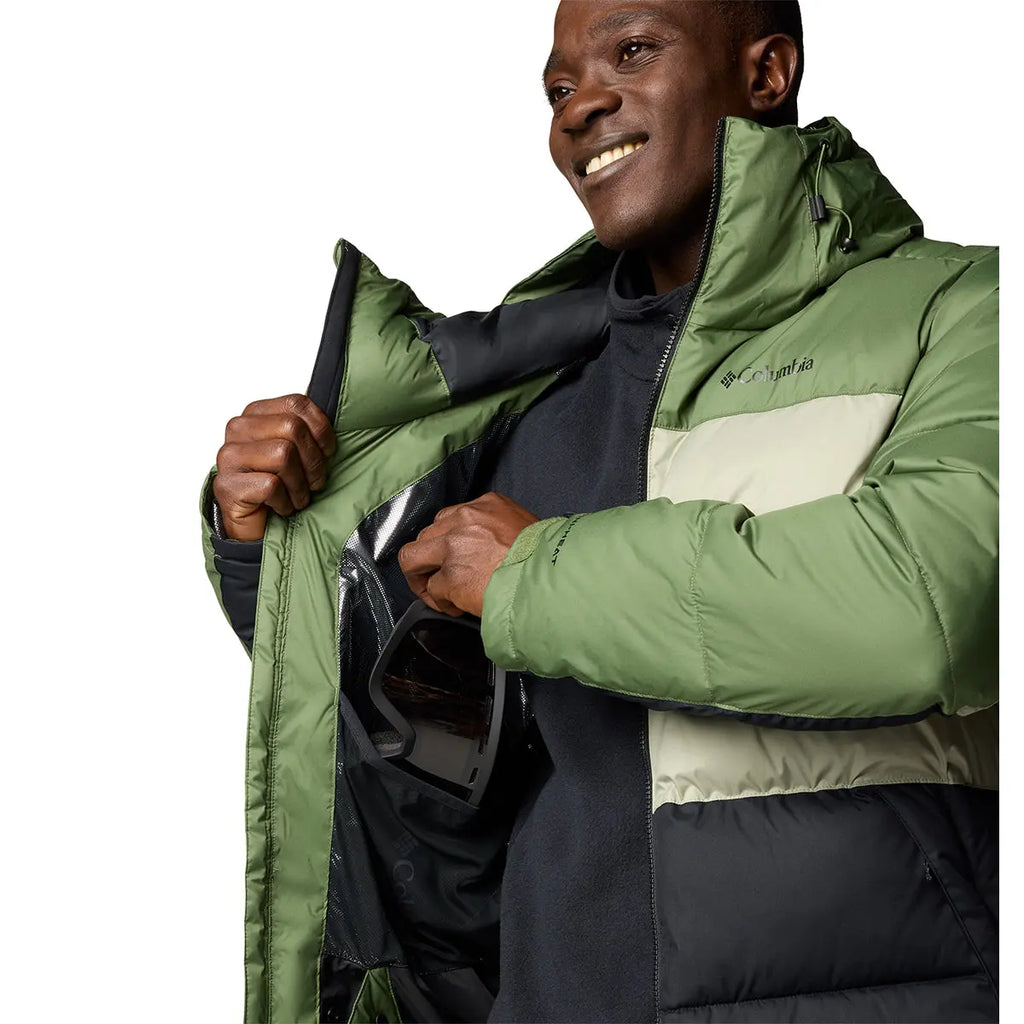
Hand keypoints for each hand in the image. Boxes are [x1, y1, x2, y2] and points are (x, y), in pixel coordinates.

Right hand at [213, 394, 336, 540]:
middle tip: (314, 482)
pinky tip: (281, 507)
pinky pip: (271, 485)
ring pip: (283, 455)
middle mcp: (238, 429)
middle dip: (313, 461)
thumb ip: (308, 430)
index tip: (327, 452)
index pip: (296, 403)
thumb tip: (338, 417)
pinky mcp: (227, 484)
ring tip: (297, 497)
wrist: (257, 527)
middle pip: (293, 428)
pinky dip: (286, 502)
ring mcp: (228, 456)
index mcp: (255, 413)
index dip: (321, 429)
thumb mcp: (298, 451)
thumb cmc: (282, 487)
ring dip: (300, 485)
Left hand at [398, 492, 538, 616]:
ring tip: (437, 593)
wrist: (551, 577)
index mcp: (485, 505)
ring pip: (412, 558)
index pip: (448, 518)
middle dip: (428, 559)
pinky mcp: (450, 577)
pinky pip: (432, 590)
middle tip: (439, 577)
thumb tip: (487, 550)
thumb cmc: (547, 556)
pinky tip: (458, 608)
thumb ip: (496, 529)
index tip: (454, 557)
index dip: (447, 541)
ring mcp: (453, 548)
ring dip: (421, 578)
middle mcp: (464, 520)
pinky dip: (441, 602)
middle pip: (425, 535)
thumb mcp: (523, 525)